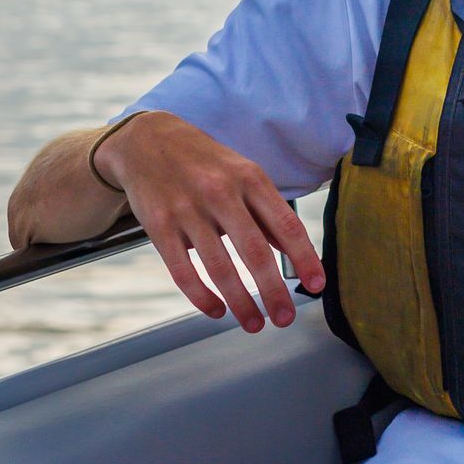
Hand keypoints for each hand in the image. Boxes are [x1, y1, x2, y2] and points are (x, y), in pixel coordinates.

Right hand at [98, 112, 324, 331]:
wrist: (146, 139)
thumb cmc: (203, 160)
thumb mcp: (242, 173)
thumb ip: (265, 211)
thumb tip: (292, 249)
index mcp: (249, 179)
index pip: (286, 225)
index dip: (305, 258)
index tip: (317, 285)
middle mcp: (220, 193)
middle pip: (254, 252)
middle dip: (273, 292)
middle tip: (285, 318)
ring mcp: (187, 210)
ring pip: (220, 268)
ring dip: (240, 303)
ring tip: (254, 323)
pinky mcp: (159, 226)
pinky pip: (183, 271)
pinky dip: (201, 297)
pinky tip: (216, 310)